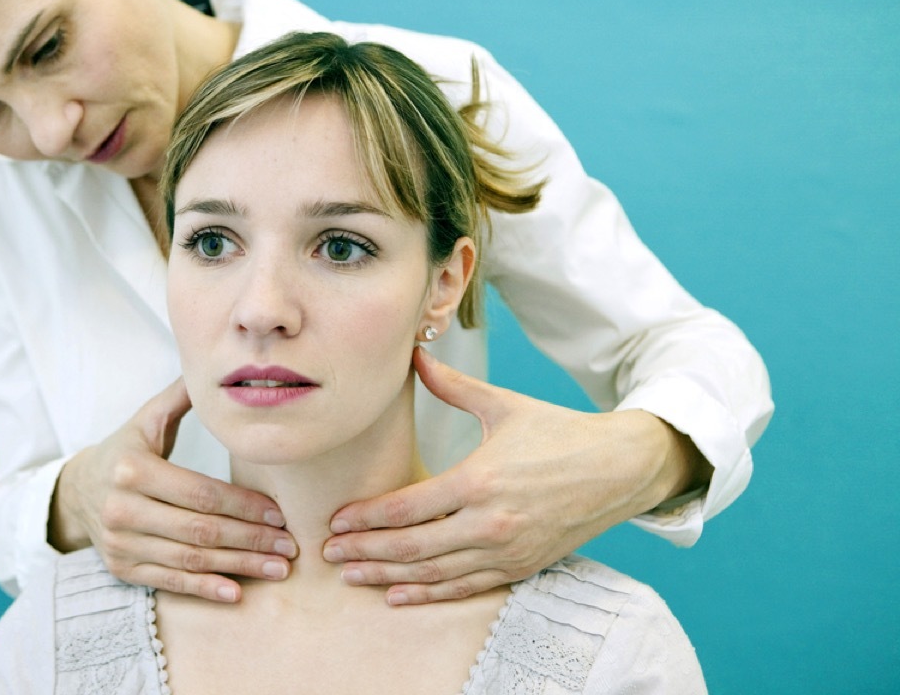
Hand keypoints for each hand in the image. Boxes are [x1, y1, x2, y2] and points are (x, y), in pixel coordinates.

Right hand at [49, 378, 297, 601]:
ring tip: (277, 569)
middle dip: (251, 540)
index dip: (243, 506)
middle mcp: (123, 509)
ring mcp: (120, 544)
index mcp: (133, 469)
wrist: (76, 490)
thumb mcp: (146, 420)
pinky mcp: (121, 568)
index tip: (279, 514)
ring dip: (238, 566)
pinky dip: (204, 589)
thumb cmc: (124, 450)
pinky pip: (169, 581)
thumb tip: (218, 369)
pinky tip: (236, 592)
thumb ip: (181, 397)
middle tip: (289, 546)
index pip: (200, 493)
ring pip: (190, 559)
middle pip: (200, 530)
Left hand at [322, 347, 708, 604]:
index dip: (366, 517)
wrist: (619, 469)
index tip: (336, 520)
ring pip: (434, 572)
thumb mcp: (504, 405)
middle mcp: (490, 522)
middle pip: (412, 545)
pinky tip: (399, 593)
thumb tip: (415, 355)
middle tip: (329, 552)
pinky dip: (429, 593)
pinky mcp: (520, 567)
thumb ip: (453, 386)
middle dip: (365, 551)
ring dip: (388, 576)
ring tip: (352, 575)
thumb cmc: (559, 433)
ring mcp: (506, 550)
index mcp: (480, 479)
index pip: (408, 507)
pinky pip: (465, 588)